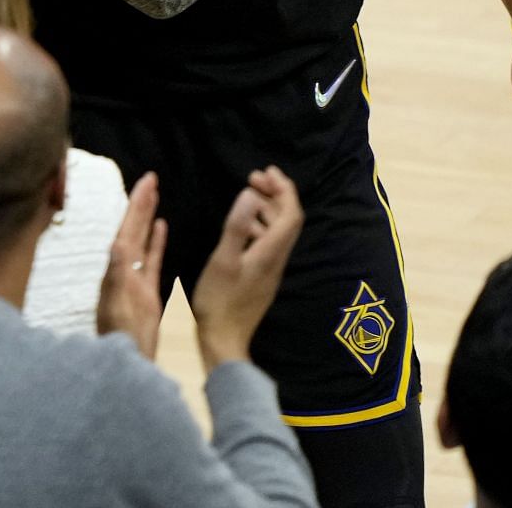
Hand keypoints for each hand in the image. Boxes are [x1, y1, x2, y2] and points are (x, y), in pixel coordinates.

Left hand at [97, 172, 168, 358]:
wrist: (128, 363)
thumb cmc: (123, 337)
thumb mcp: (118, 306)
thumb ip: (117, 276)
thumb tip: (117, 244)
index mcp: (116, 268)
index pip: (127, 228)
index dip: (136, 205)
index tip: (145, 183)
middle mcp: (123, 268)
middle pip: (133, 228)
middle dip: (141, 203)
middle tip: (151, 178)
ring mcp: (135, 278)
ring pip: (142, 240)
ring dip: (147, 217)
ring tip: (154, 194)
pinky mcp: (147, 291)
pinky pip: (152, 259)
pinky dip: (156, 242)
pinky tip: (161, 227)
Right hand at [188, 166, 303, 371]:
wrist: (224, 339)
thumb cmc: (219, 299)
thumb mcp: (223, 259)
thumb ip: (237, 225)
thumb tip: (251, 193)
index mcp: (270, 252)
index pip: (291, 213)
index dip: (284, 188)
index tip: (266, 171)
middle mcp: (277, 258)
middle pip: (288, 219)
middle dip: (275, 194)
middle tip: (253, 177)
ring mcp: (270, 269)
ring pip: (278, 231)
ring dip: (266, 209)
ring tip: (246, 196)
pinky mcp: (262, 276)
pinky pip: (268, 242)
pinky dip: (259, 226)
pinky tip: (241, 227)